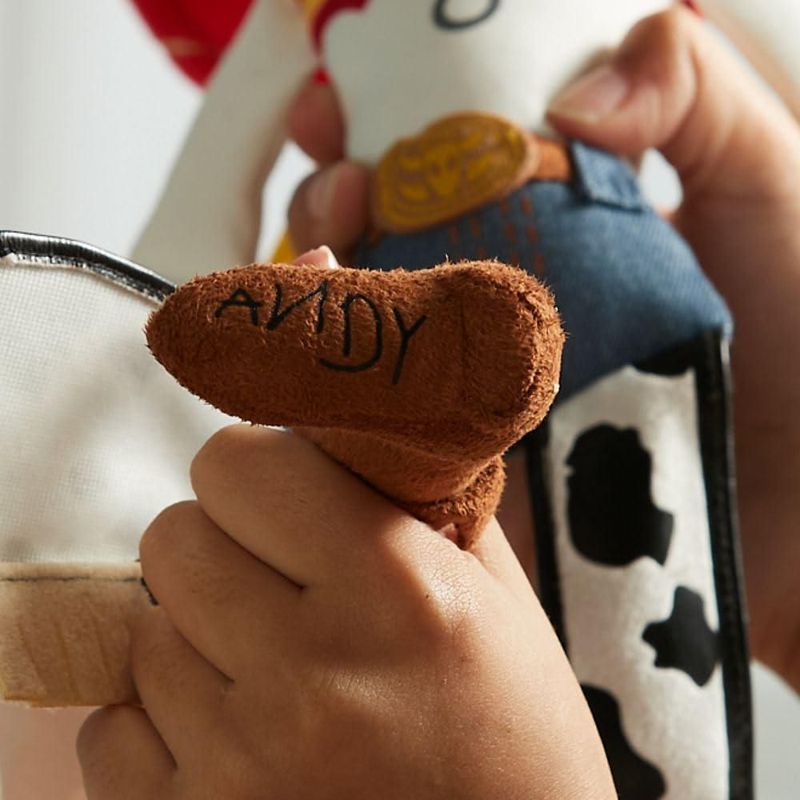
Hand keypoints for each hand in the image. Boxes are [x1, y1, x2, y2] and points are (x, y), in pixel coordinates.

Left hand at [78, 304, 613, 797]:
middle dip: (224, 541)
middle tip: (283, 579)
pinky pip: (112, 730)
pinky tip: (237, 738)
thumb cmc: (516, 729)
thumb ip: (409, 466)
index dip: (262, 469)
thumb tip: (324, 291)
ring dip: (196, 630)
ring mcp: (243, 764)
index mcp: (400, 591)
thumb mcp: (491, 590)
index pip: (244, 460)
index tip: (289, 494)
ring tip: (273, 667)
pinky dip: (159, 722)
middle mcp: (315, 673)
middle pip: (175, 534)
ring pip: (141, 627)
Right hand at [285, 7, 799, 691]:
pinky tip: (319, 347)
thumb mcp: (770, 190)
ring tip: (324, 249)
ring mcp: (471, 377)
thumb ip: (693, 100)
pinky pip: (377, 416)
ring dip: (323, 276)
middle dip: (334, 190)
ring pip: (364, 317)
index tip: (344, 100)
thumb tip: (572, 99)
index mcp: (558, 221)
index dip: (385, 115)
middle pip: (384, 230)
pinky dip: (334, 379)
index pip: (447, 151)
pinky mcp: (458, 458)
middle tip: (341, 184)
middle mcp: (499, 292)